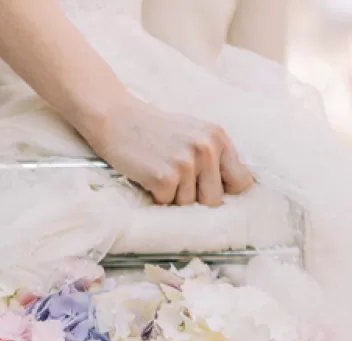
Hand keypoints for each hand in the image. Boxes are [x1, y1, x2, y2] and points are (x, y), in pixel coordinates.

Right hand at [80, 94, 252, 206]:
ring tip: (159, 177)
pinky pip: (166, 203)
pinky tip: (147, 178)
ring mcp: (186, 163)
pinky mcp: (164, 176)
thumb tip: (230, 188)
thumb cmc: (152, 129)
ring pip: (188, 204)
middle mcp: (207, 149)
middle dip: (196, 199)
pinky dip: (155, 196)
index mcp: (218, 137)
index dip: (226, 191)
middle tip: (178, 187)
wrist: (116, 119)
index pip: (241, 181)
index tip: (210, 192)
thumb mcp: (192, 133)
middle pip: (215, 200)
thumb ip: (213, 155)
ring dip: (172, 198)